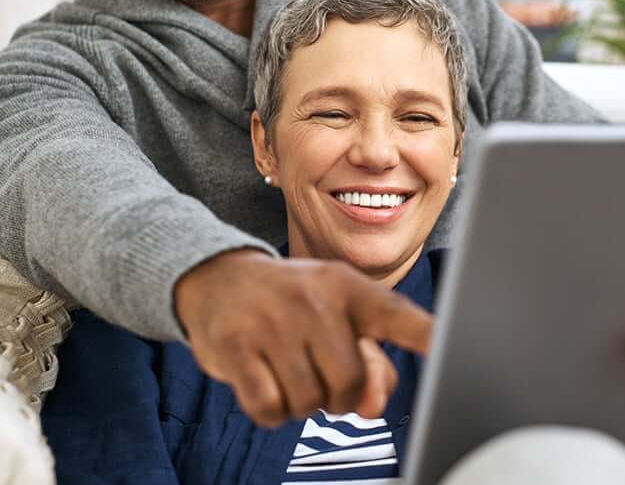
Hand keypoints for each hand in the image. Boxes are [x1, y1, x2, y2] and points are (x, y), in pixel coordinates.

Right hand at [174, 249, 432, 426]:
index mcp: (348, 287)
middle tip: (316, 369)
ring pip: (310, 404)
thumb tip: (371, 407)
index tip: (455, 349)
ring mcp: (273, 322)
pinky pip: (270, 410)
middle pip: (351, 385)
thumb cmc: (291, 303)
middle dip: (337, 395)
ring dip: (301, 402)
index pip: (397, 316)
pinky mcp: (237, 347)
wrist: (220, 279)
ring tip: (287, 366)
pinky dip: (271, 409)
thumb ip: (369, 362)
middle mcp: (314, 300)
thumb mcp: (335, 315)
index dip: (429, 337)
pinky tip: (263, 377)